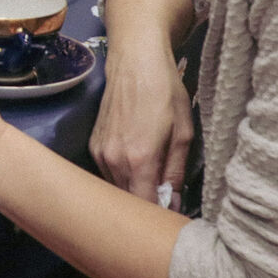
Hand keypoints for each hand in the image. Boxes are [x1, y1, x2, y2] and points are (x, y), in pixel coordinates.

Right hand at [89, 34, 191, 202]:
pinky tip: (137, 168)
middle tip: (166, 201)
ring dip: (134, 192)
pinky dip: (123, 177)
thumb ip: (175, 172)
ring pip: (117, 188)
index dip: (159, 215)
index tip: (172, 217)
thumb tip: (173, 203)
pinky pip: (108, 173)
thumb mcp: (183, 132)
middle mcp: (114, 160)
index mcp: (139, 159)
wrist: (134, 61)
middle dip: (146, 206)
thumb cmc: (165, 91)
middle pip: (128, 201)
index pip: (145, 205)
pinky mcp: (94, 145)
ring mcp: (100, 153)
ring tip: (153, 184)